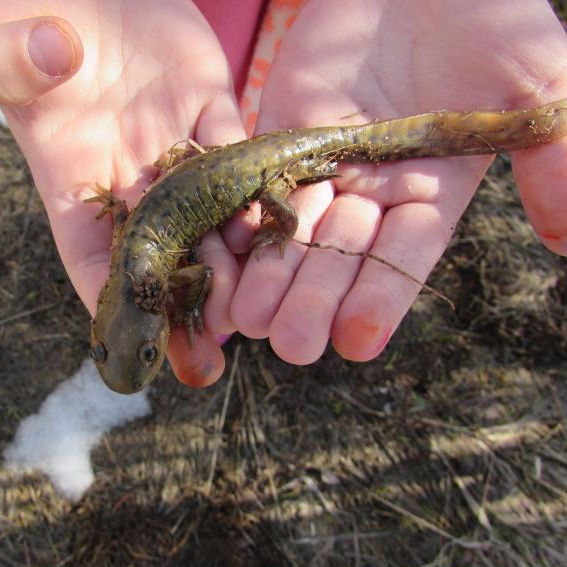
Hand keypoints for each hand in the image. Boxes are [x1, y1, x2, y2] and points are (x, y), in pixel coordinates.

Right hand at [0, 0, 245, 386]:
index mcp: (68, 180)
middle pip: (162, 253)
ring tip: (256, 298)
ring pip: (208, 214)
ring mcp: (169, 145)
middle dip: (186, 298)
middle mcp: (125, 177)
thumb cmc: (17, 20)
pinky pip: (236, 151)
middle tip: (215, 338)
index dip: (115, 305)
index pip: (91, 259)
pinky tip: (276, 219)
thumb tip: (56, 56)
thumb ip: (2, 60)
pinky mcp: (206, 107)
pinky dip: (254, 184)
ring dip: (231, 257)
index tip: (137, 348)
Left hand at [228, 0, 566, 363]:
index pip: (404, 257)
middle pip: (340, 258)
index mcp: (432, 190)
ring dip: (270, 278)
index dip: (381, 298)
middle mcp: (373, 191)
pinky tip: (220, 262)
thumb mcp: (534, 73)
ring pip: (292, 233)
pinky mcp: (279, 139)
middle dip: (316, 301)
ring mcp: (322, 166)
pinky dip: (237, 225)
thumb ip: (554, 153)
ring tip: (248, 319)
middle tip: (292, 346)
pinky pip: (253, 186)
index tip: (357, 341)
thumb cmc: (483, 13)